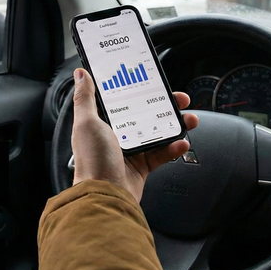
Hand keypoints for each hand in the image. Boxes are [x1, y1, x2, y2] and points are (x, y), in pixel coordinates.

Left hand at [71, 68, 199, 202]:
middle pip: (146, 114)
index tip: (155, 83)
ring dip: (175, 125)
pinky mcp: (142, 167)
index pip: (125, 101)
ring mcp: (130, 152)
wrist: (104, 195)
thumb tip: (81, 75)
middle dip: (165, 106)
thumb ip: (85, 98)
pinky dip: (173, 148)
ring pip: (157, 133)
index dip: (140, 90)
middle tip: (180, 100)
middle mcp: (116, 136)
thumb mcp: (86, 122)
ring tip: (189, 120)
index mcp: (102, 123)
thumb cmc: (92, 160)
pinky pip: (162, 154)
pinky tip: (181, 143)